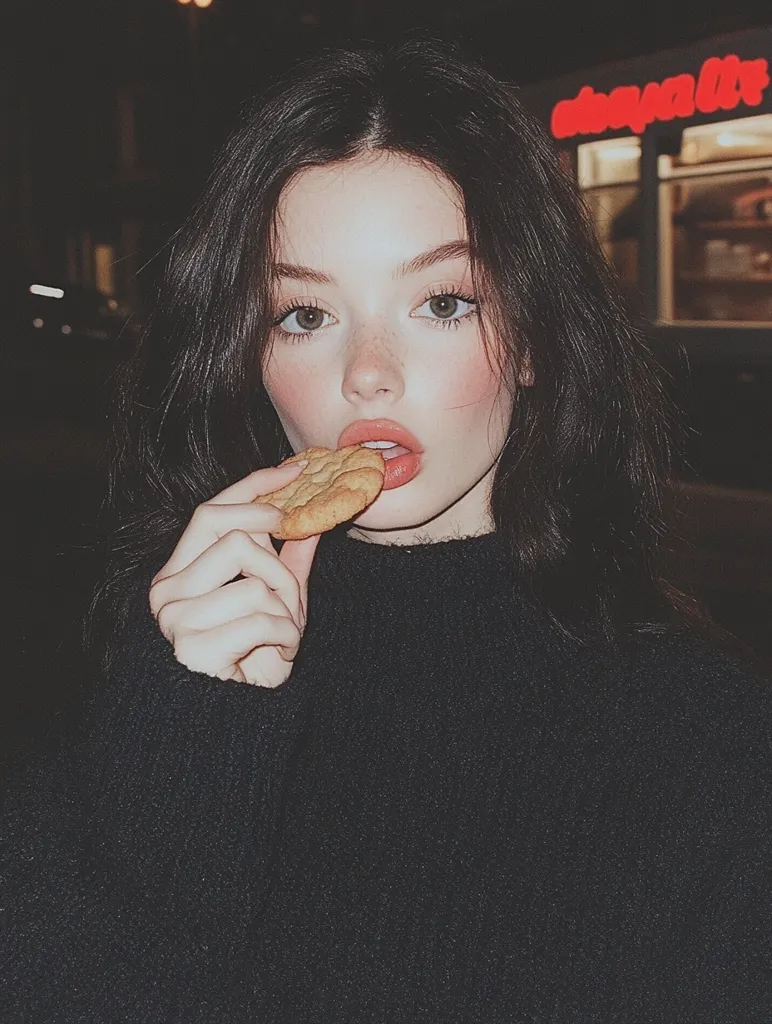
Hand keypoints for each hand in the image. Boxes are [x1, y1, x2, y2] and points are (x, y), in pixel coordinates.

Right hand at [148, 462, 320, 687]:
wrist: (230, 728)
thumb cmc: (249, 665)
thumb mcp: (274, 606)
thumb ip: (288, 563)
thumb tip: (311, 520)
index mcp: (179, 575)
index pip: (210, 513)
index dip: (253, 486)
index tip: (294, 471)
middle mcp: (167, 592)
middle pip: (229, 533)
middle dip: (275, 558)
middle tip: (292, 589)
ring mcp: (175, 619)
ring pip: (254, 578)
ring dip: (286, 608)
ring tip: (283, 637)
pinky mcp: (192, 646)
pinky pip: (263, 617)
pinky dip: (286, 637)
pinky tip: (277, 656)